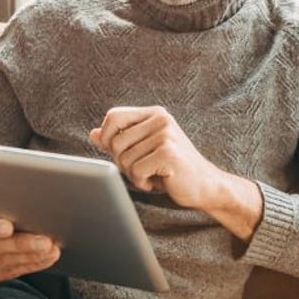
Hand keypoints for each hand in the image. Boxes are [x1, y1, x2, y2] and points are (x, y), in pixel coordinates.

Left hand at [90, 106, 262, 239]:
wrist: (205, 186)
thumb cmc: (172, 169)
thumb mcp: (144, 150)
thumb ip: (120, 139)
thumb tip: (93, 134)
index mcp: (154, 113)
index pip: (113, 116)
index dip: (108, 138)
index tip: (122, 153)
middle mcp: (161, 119)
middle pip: (115, 141)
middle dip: (123, 162)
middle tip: (144, 168)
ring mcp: (165, 134)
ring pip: (124, 159)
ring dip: (135, 175)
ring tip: (155, 174)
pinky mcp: (168, 153)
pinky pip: (136, 171)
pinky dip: (143, 182)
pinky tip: (160, 181)